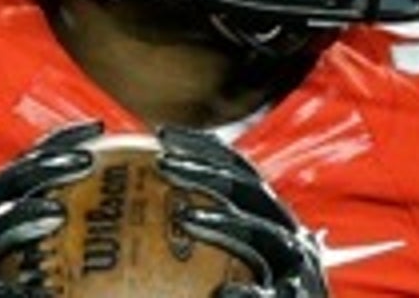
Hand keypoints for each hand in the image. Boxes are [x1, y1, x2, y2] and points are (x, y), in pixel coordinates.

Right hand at [0, 121, 103, 297]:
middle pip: (8, 182)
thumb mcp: (43, 263)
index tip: (96, 128)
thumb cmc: (15, 287)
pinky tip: (35, 291)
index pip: (30, 166)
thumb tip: (140, 227)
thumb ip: (80, 241)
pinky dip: (3, 287)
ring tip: (56, 212)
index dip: (60, 142)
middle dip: (44, 165)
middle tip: (85, 162)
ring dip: (22, 212)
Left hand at [155, 128, 328, 297]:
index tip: (160, 136)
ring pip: (263, 233)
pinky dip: (247, 295)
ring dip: (225, 222)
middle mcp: (289, 237)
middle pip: (249, 189)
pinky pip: (269, 295)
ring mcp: (300, 268)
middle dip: (209, 170)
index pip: (237, 171)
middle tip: (163, 164)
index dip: (203, 147)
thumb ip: (186, 241)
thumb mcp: (213, 274)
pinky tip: (222, 295)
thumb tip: (117, 222)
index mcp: (269, 222)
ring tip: (186, 218)